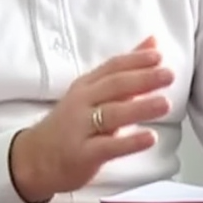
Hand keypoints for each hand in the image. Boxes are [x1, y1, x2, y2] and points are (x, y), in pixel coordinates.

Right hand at [9, 36, 173, 202]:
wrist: (34, 158)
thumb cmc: (70, 124)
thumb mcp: (92, 93)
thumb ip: (124, 71)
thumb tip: (153, 44)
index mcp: (86, 86)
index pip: (112, 67)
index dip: (135, 60)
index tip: (158, 55)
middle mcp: (82, 103)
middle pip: (114, 87)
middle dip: (142, 79)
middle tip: (168, 75)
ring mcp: (81, 128)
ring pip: (112, 114)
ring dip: (140, 108)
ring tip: (165, 104)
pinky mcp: (83, 154)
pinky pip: (108, 146)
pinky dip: (130, 142)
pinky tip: (150, 138)